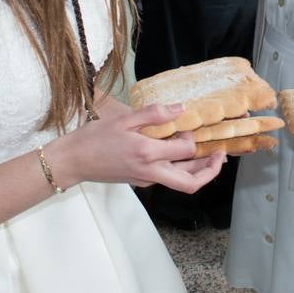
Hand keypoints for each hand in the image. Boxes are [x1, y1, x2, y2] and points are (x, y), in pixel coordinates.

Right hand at [45, 103, 224, 194]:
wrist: (73, 161)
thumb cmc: (94, 137)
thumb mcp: (123, 119)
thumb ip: (153, 114)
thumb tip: (180, 109)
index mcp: (147, 153)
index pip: (185, 152)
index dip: (193, 140)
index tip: (189, 127)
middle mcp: (150, 172)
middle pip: (190, 183)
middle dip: (210, 171)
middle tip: (220, 155)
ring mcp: (145, 180)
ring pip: (180, 183)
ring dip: (198, 171)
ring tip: (209, 155)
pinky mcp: (140, 181)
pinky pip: (167, 178)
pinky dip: (180, 169)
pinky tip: (178, 154)